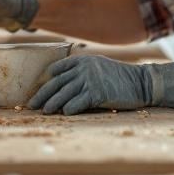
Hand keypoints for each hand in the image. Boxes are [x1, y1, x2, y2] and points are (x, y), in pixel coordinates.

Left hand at [27, 55, 153, 114]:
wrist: (141, 83)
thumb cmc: (120, 78)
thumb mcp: (99, 67)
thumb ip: (83, 72)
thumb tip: (64, 86)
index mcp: (83, 60)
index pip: (58, 69)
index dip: (46, 80)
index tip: (38, 89)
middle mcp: (84, 68)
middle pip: (56, 83)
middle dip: (42, 94)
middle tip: (32, 105)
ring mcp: (90, 80)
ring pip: (64, 94)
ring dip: (52, 104)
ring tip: (44, 112)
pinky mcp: (97, 93)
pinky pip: (78, 102)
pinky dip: (69, 109)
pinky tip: (64, 114)